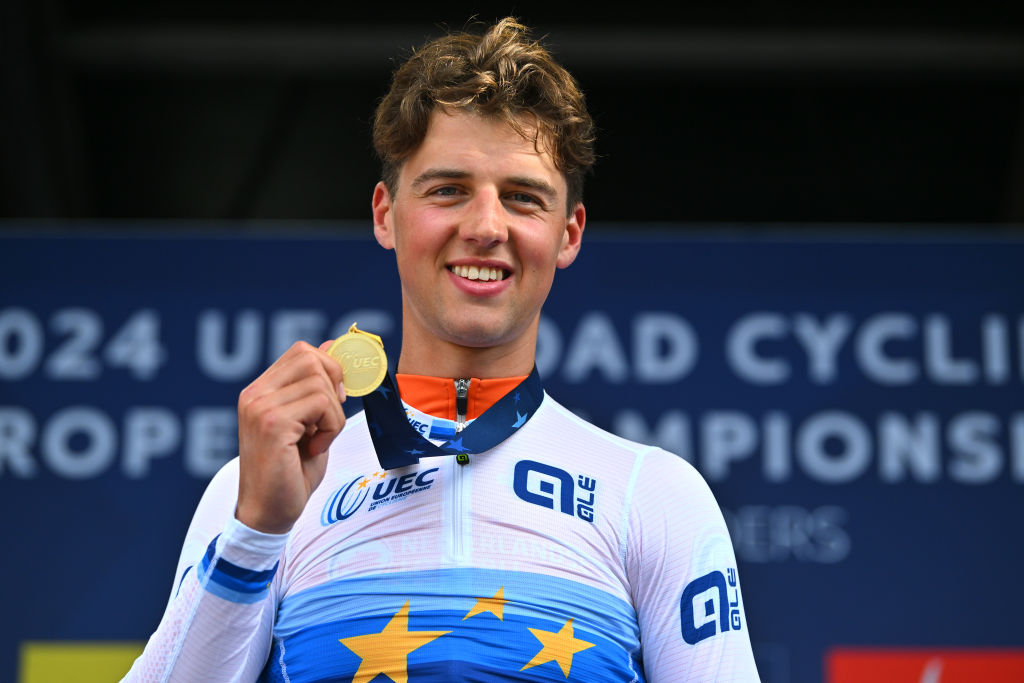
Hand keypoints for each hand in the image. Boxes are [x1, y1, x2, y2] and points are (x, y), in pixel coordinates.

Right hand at [235, 340, 345, 533]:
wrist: (269, 513)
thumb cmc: (291, 471)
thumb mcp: (308, 423)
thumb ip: (315, 388)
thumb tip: (329, 347)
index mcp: (260, 391)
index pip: (302, 352)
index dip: (330, 370)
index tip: (334, 401)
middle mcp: (255, 394)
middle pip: (312, 359)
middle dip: (335, 387)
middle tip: (328, 421)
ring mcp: (260, 407)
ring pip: (321, 383)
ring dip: (333, 416)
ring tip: (318, 440)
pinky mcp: (273, 424)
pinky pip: (323, 404)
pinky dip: (331, 428)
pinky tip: (315, 449)